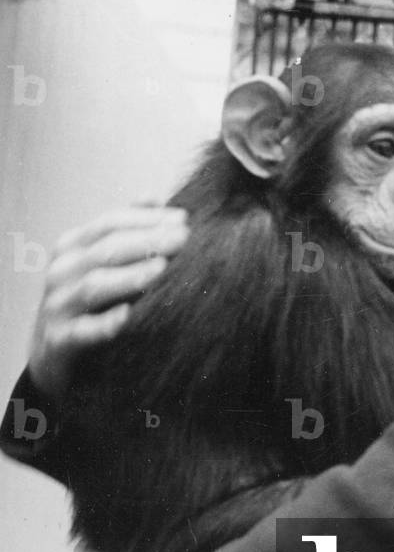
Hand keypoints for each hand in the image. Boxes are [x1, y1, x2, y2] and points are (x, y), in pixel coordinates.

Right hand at [29, 206, 188, 399]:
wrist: (51, 354)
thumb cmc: (88, 303)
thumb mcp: (100, 263)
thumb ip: (125, 231)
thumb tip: (154, 197)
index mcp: (72, 247)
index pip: (110, 223)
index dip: (146, 218)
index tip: (183, 218)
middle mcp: (61, 272)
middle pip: (105, 250)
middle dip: (147, 241)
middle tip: (183, 239)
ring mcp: (57, 306)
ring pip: (94, 286)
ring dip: (129, 276)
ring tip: (161, 268)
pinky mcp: (59, 342)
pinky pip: (82, 332)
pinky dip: (105, 324)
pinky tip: (129, 316)